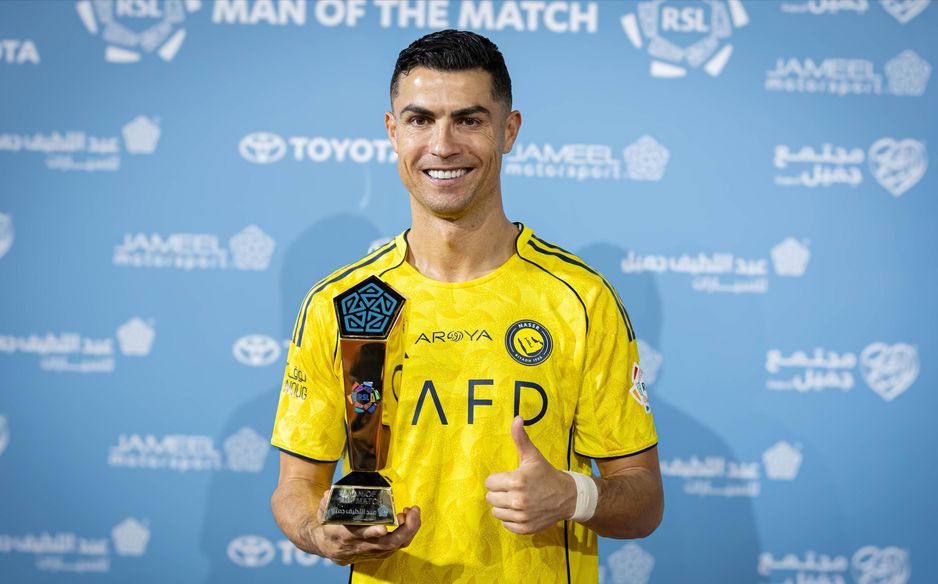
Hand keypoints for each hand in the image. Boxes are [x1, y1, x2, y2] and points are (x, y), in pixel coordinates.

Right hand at [312, 489, 420, 565]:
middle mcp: (360, 547)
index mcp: (344, 536)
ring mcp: (371, 552)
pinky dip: (406, 533)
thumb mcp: (324, 513)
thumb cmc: (328, 525)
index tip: (383, 528)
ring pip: (394, 546)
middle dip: (404, 529)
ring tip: (413, 512)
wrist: (327, 546)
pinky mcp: (378, 553)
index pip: (358, 536)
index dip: (371, 532)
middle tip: (412, 512)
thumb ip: (328, 503)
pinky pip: (396, 546)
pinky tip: (408, 519)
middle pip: (386, 544)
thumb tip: (329, 493)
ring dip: (408, 529)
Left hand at [484, 416, 577, 533]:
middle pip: (490, 498)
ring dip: (503, 506)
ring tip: (516, 499)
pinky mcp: (525, 528)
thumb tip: (517, 418)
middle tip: (512, 489)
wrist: (567, 497)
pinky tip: (521, 510)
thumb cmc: (546, 474)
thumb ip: (520, 438)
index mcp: (516, 481)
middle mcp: (517, 500)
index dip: (498, 479)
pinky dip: (510, 518)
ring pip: (496, 512)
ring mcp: (521, 516)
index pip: (489, 483)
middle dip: (499, 492)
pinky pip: (505, 524)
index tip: (509, 478)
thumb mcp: (533, 456)